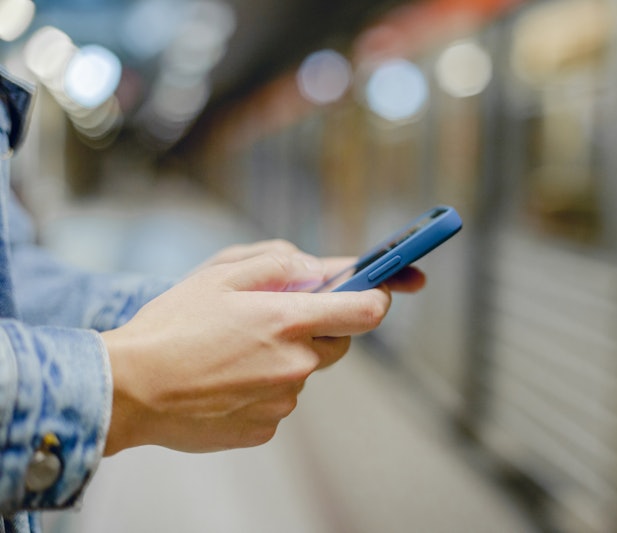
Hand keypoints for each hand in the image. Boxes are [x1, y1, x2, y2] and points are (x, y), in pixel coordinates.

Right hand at [101, 242, 392, 454]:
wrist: (129, 389)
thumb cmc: (172, 325)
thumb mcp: (221, 273)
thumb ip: (282, 262)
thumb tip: (321, 269)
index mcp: (289, 319)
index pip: (368, 310)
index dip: (379, 296)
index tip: (380, 289)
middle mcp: (295, 363)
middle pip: (339, 341)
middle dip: (321, 325)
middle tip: (277, 317)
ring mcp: (282, 400)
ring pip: (305, 371)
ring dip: (287, 357)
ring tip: (236, 351)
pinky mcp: (265, 427)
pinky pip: (281, 400)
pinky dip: (265, 387)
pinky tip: (228, 379)